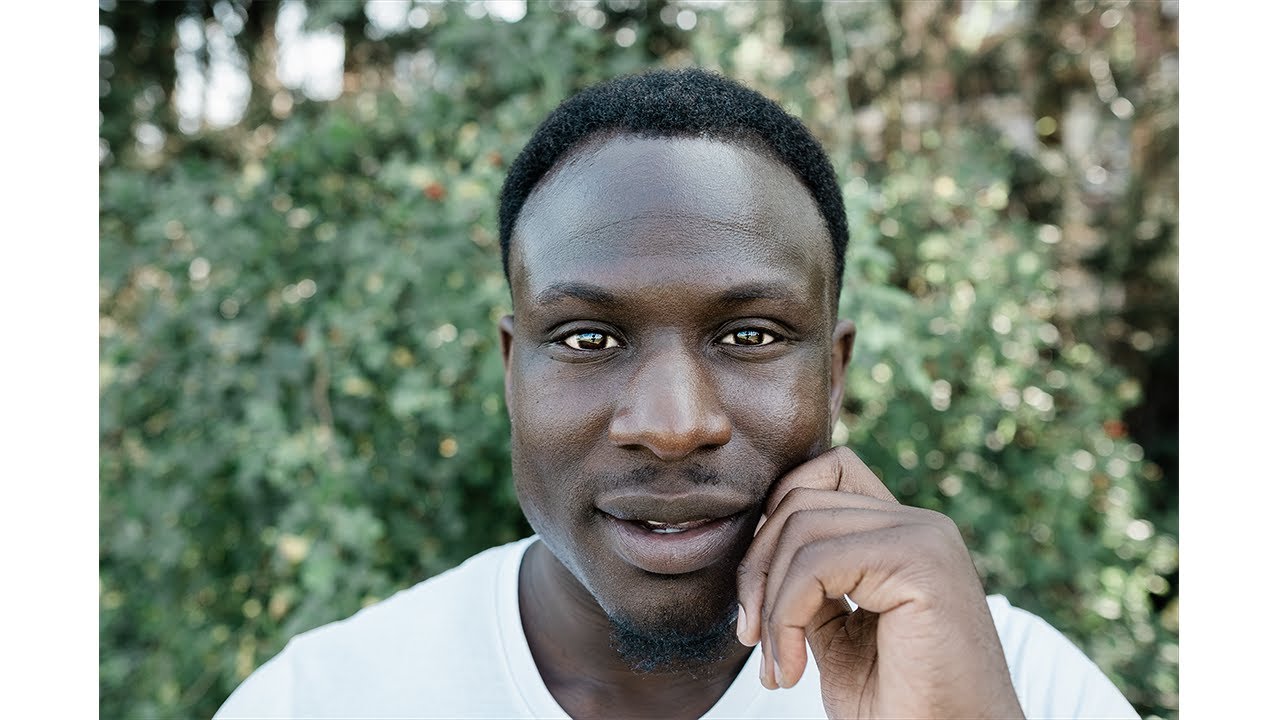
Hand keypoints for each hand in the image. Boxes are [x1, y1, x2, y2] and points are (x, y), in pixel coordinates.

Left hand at [735, 446, 1024, 718]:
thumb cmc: (900, 704)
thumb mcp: (838, 633)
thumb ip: (809, 583)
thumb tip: (755, 548)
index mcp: (903, 534)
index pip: (825, 473)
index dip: (774, 520)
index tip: (758, 596)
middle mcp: (920, 525)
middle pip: (800, 500)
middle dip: (755, 568)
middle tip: (752, 638)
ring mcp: (925, 537)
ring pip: (801, 527)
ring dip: (768, 604)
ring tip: (778, 666)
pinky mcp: (921, 563)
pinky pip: (817, 565)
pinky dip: (785, 618)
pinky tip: (793, 670)